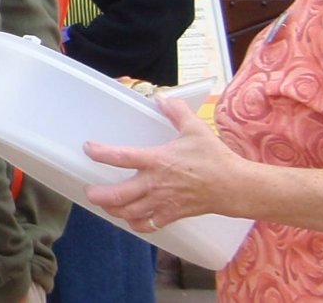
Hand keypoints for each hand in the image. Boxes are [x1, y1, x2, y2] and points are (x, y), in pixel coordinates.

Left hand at [83, 96, 238, 231]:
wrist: (233, 186)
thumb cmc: (214, 158)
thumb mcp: (194, 128)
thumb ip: (176, 111)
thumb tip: (162, 97)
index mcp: (157, 160)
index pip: (121, 157)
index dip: (101, 153)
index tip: (89, 149)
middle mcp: (154, 184)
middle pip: (117, 195)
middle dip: (98, 195)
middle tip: (89, 191)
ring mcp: (161, 202)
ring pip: (128, 213)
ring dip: (112, 210)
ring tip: (105, 204)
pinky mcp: (170, 215)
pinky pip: (146, 225)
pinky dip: (134, 223)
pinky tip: (130, 217)